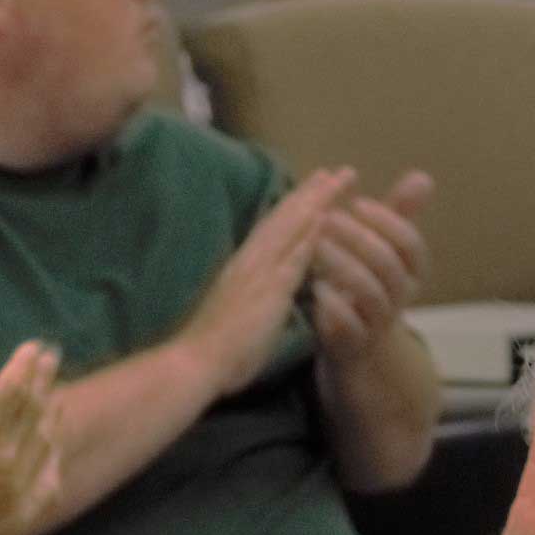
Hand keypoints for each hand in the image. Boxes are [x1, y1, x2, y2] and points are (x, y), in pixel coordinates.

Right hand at [0, 345, 56, 534]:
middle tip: (51, 357)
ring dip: (52, 409)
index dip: (25, 365)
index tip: (33, 348)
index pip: (11, 389)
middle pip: (33, 407)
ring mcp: (19, 486)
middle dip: (43, 378)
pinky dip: (55, 449)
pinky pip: (50, 473)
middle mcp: (3, 457)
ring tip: (54, 391)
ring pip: (45, 437)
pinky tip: (54, 439)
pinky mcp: (26, 512)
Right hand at [177, 170, 344, 382]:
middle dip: (312, 193)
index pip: (275, 227)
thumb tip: (272, 285)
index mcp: (244, 266)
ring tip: (337, 180)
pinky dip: (308, 236)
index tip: (319, 185)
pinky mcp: (267, 290)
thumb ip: (256, 292)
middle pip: (285, 218)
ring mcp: (258, 272)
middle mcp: (250, 260)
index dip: (297, 204)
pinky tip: (325, 219)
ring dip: (315, 203)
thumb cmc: (215, 347)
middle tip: (339, 171)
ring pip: (290, 228)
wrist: (194, 363)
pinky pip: (292, 257)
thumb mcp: (239, 309)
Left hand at [303, 170, 429, 358]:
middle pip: (388, 264)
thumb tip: (423, 176)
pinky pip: (349, 324)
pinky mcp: (355, 341)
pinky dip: (333, 304)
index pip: (410, 242)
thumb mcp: (386, 247)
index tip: (356, 201)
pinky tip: (314, 285)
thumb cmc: (370, 281)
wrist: (361, 344)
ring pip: (369, 292)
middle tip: (328, 217)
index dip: (386, 221)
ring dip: (342, 265)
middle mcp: (402, 295)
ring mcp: (379, 320)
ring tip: (315, 244)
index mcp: (413, 270)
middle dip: (358, 238)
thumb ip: (401, 214)